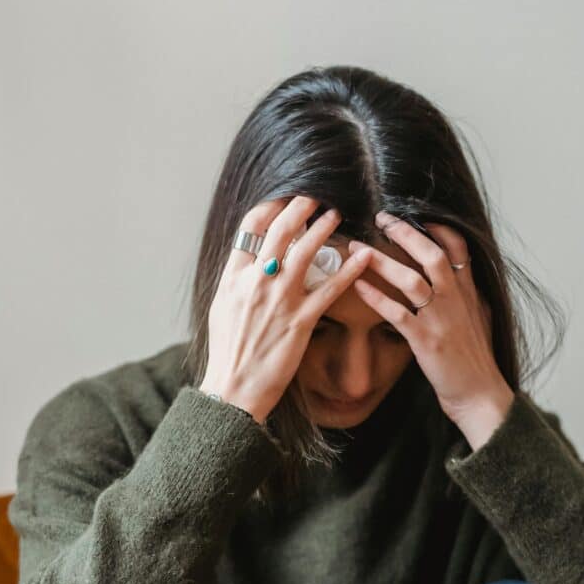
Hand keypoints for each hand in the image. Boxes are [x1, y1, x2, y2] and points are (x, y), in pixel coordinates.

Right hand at [199, 195, 371, 422]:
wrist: (234, 387)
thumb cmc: (228, 351)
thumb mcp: (221, 307)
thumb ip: (237, 280)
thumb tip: (249, 259)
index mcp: (234, 277)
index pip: (251, 227)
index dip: (271, 206)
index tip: (285, 198)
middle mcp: (256, 282)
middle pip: (280, 230)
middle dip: (301, 206)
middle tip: (316, 196)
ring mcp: (279, 300)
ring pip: (305, 251)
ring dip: (323, 227)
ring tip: (336, 215)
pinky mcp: (301, 321)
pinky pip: (330, 289)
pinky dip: (348, 270)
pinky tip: (362, 257)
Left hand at [349, 212, 514, 447]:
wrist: (481, 395)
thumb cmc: (477, 361)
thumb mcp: (480, 319)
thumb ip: (469, 296)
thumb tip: (463, 278)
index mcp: (469, 292)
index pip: (458, 248)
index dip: (438, 227)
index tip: (417, 213)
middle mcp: (456, 300)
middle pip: (431, 254)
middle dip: (405, 233)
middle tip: (380, 217)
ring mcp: (441, 319)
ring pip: (411, 280)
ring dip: (382, 261)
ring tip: (357, 248)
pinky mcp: (426, 341)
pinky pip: (397, 314)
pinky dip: (376, 297)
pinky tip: (357, 286)